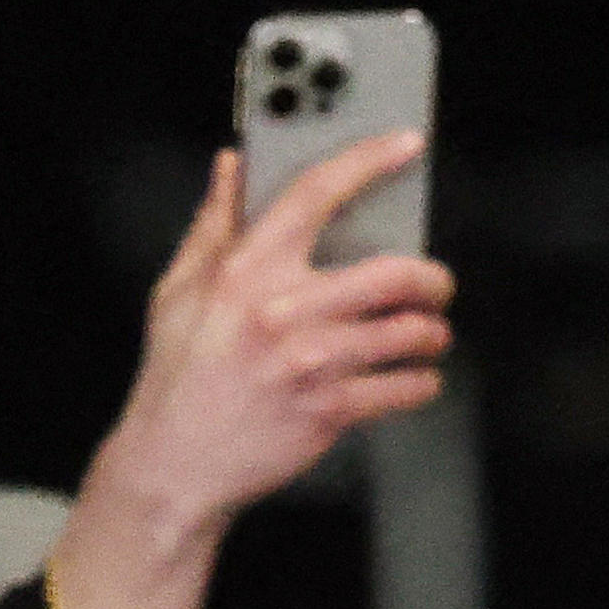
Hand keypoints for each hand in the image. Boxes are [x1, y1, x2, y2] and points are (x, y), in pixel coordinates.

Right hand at [43, 139, 454, 608]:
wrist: (174, 463)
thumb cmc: (178, 376)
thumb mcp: (180, 288)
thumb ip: (214, 223)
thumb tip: (232, 167)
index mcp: (248, 268)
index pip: (318, 192)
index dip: (370, 160)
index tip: (405, 145)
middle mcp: (285, 310)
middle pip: (393, 272)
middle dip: (430, 278)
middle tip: (434, 284)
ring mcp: (312, 362)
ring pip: (409, 333)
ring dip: (432, 333)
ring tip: (428, 335)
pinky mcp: (329, 410)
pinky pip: (403, 389)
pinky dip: (422, 382)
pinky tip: (415, 379)